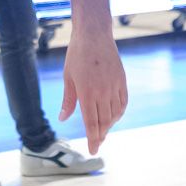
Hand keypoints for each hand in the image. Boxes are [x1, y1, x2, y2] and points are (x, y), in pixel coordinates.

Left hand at [59, 26, 127, 154]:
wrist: (94, 35)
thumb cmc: (77, 55)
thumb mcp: (68, 77)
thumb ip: (68, 100)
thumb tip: (63, 118)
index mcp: (87, 92)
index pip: (91, 123)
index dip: (93, 138)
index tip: (93, 149)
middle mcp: (103, 92)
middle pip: (104, 121)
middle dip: (100, 135)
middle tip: (97, 143)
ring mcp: (114, 86)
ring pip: (114, 114)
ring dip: (109, 125)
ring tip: (103, 131)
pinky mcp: (122, 81)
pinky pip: (122, 103)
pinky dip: (118, 113)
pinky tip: (113, 117)